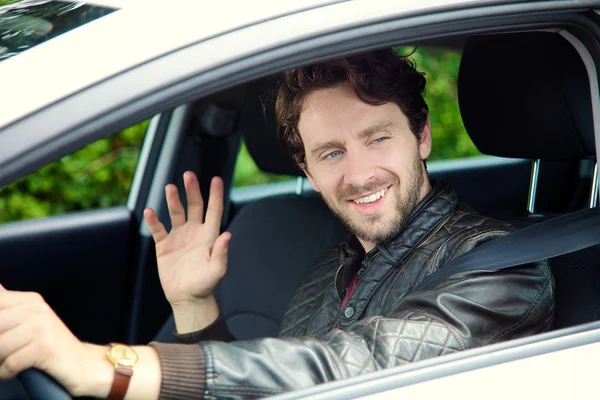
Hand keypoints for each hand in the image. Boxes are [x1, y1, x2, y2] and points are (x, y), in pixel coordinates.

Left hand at [0, 285, 89, 394]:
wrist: (84, 364)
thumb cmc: (53, 347)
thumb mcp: (31, 322)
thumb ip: (9, 309)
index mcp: (31, 300)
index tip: (5, 334)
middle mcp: (37, 309)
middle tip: (6, 352)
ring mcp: (42, 327)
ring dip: (0, 361)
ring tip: (12, 362)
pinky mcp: (44, 347)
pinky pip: (9, 363)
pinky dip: (7, 372)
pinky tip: (17, 370)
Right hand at [144, 172, 230, 310]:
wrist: (187, 298)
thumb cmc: (205, 284)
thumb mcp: (216, 270)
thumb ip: (221, 253)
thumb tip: (227, 234)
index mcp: (209, 235)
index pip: (214, 210)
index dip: (215, 195)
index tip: (216, 179)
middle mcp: (194, 232)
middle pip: (194, 206)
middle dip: (192, 190)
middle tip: (188, 175)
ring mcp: (179, 237)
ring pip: (176, 213)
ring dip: (173, 200)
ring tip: (170, 188)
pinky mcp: (164, 245)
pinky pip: (158, 229)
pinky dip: (154, 221)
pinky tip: (150, 211)